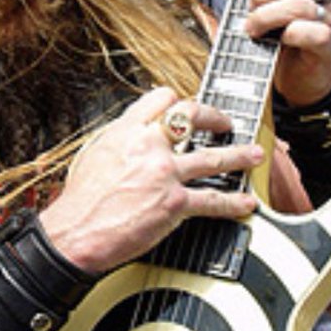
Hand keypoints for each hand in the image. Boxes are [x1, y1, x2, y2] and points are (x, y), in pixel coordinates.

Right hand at [39, 87, 261, 273]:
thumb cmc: (80, 200)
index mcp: (126, 130)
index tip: (185, 107)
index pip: (161, 99)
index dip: (177, 101)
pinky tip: (244, 203)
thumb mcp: (95, 153)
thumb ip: (121, 139)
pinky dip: (233, 203)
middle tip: (226, 123)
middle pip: (192, 116)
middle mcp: (149, 146)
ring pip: (213, 157)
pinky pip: (212, 200)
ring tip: (254, 154)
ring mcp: (164, 173)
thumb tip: (134, 135)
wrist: (76, 232)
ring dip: (239, 155)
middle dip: (215, 117)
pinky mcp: (174, 203)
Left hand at [213, 0, 330, 105]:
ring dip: (267, 16)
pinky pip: (310, 32)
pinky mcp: (329, 45)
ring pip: (300, 5)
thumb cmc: (277, 39)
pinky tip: (277, 41)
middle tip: (250, 8)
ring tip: (253, 28)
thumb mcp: (253, 6)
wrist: (292, 80)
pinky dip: (287, 35)